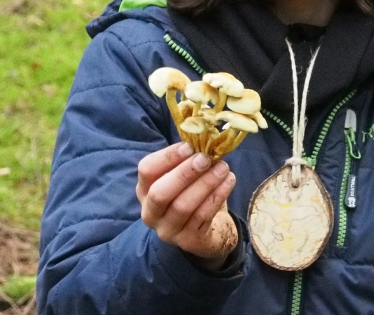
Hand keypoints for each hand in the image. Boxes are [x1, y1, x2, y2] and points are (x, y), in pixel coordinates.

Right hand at [136, 142, 237, 267]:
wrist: (206, 231)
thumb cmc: (192, 194)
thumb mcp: (184, 176)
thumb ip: (188, 158)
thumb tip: (204, 134)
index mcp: (144, 190)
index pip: (146, 171)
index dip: (167, 157)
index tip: (189, 146)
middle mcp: (150, 212)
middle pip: (160, 193)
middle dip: (185, 173)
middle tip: (206, 159)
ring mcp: (167, 230)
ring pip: (183, 206)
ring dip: (205, 183)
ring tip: (223, 168)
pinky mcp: (188, 240)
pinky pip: (202, 216)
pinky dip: (217, 196)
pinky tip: (229, 181)